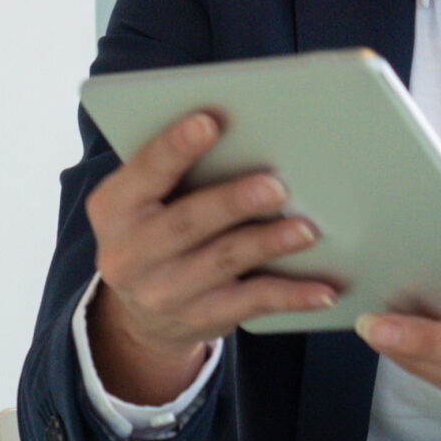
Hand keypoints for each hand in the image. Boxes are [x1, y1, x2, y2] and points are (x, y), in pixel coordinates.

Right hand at [83, 109, 337, 402]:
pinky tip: (324, 290)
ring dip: (268, 244)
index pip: (145, 172)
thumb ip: (179, 169)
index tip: (208, 122)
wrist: (138, 312)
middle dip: (232, 202)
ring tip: (307, 230)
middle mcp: (131, 255)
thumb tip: (251, 131)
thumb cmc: (156, 227)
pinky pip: (252, 304)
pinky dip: (292, 296)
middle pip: (187, 223)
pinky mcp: (201, 318)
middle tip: (275, 186)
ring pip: (224, 262)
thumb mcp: (145, 199)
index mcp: (116, 208)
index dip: (174, 147)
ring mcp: (165, 292)